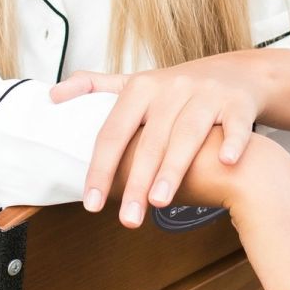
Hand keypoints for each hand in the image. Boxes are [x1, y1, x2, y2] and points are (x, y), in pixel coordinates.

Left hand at [50, 52, 265, 226]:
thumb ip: (94, 88)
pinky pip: (236, 123)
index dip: (101, 168)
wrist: (234, 71)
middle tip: (128, 218)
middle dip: (137, 181)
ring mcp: (206, 94)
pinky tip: (224, 162)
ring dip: (173, 167)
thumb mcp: (134, 83)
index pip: (113, 132)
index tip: (92, 204)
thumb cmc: (174, 89)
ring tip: (159, 201)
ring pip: (188, 133)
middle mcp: (171, 88)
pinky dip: (232, 141)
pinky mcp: (237, 102)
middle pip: (150, 139)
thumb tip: (51, 96)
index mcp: (140, 88)